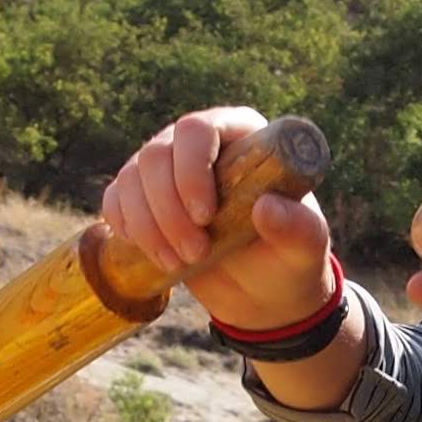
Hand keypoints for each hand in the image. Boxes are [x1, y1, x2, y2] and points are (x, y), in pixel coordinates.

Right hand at [99, 106, 339, 331]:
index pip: (198, 129)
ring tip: (178, 262)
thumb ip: (298, 228)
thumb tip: (266, 207)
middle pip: (157, 154)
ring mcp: (167, 169)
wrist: (264, 292)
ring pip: (132, 178)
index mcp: (242, 135)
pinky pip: (116, 199)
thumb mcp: (305, 248)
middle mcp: (199, 143)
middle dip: (168, 209)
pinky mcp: (144, 198)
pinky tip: (152, 252)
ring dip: (148, 225)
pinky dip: (127, 228)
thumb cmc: (289, 259)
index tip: (204, 216)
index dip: (191, 169)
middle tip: (195, 252)